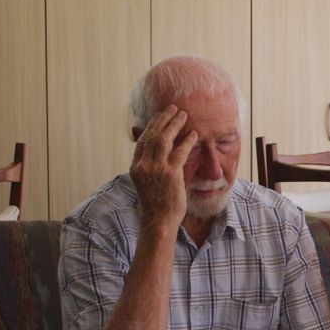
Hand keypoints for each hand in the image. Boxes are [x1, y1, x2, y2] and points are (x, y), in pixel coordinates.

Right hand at [130, 105, 197, 228]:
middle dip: (162, 119)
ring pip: (163, 139)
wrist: (158, 221)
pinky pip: (180, 152)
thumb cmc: (156, 205)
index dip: (151, 126)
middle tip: (172, 109)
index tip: (159, 117)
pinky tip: (194, 134)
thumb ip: (150, 168)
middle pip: (151, 135)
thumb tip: (156, 156)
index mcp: (136, 167)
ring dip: (174, 124)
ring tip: (182, 115)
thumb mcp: (147, 184)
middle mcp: (143, 165)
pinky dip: (187, 141)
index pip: (142, 141)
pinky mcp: (170, 174)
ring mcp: (156, 169)